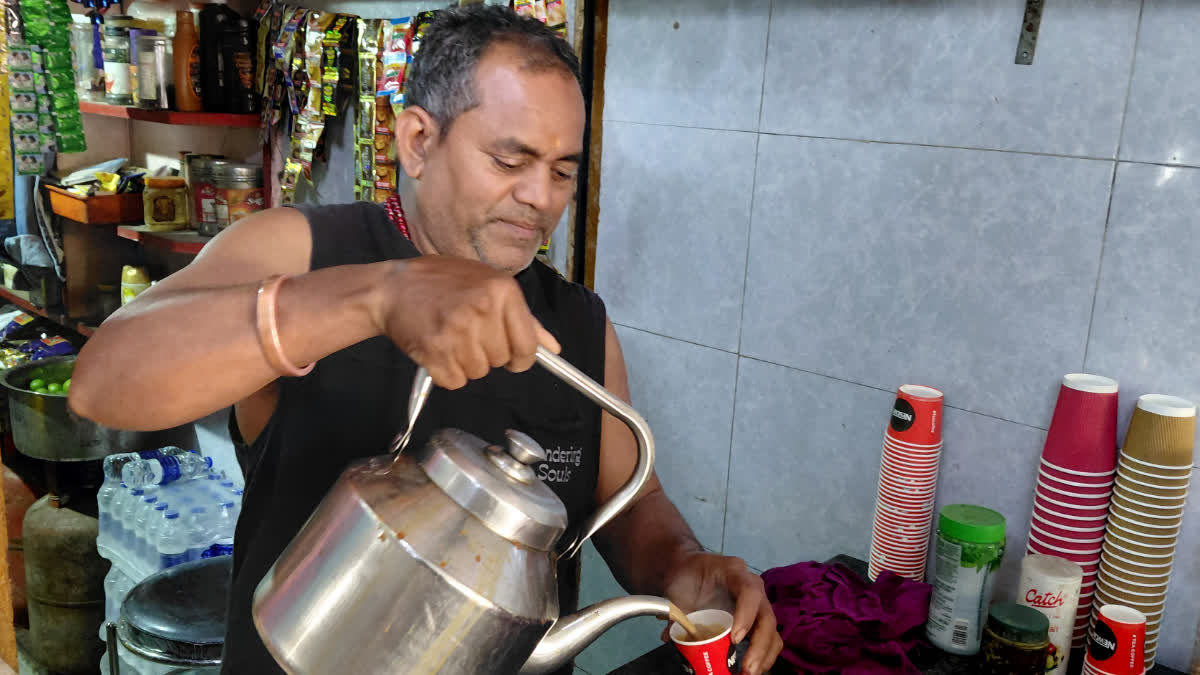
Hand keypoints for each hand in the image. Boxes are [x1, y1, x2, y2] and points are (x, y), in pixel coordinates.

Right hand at [373, 256, 559, 388]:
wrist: (393, 287)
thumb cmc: (443, 283)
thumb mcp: (488, 284)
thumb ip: (524, 318)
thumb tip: (553, 348)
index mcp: (503, 291)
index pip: (527, 346)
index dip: (520, 357)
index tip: (511, 355)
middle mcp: (483, 309)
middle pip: (502, 361)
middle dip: (487, 353)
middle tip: (466, 332)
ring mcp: (458, 331)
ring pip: (479, 372)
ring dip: (465, 363)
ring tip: (450, 337)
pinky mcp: (435, 350)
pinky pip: (455, 381)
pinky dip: (446, 373)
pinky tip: (437, 349)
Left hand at [663, 552, 782, 674]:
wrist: (689, 570)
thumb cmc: (687, 575)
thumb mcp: (679, 588)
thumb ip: (676, 611)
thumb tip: (669, 636)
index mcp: (734, 572)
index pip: (749, 592)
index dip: (746, 615)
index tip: (734, 639)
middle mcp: (753, 588)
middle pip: (766, 617)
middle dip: (759, 646)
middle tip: (747, 668)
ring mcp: (757, 605)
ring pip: (772, 631)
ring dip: (764, 656)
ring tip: (749, 673)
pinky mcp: (755, 621)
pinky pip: (768, 640)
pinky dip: (762, 658)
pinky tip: (749, 670)